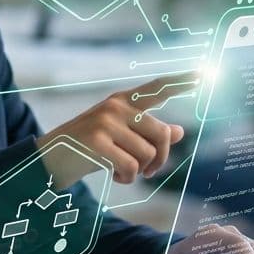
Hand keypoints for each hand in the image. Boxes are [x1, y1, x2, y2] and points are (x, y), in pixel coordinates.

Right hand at [38, 73, 197, 186]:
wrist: (49, 158)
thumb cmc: (88, 147)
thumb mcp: (119, 136)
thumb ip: (147, 132)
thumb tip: (179, 131)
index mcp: (123, 101)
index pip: (157, 88)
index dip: (180, 82)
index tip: (204, 74)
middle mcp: (116, 106)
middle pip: (161, 134)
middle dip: (160, 158)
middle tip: (150, 171)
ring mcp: (106, 122)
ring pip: (147, 154)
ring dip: (139, 171)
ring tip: (121, 171)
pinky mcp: (97, 141)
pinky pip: (131, 167)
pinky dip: (127, 178)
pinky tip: (114, 176)